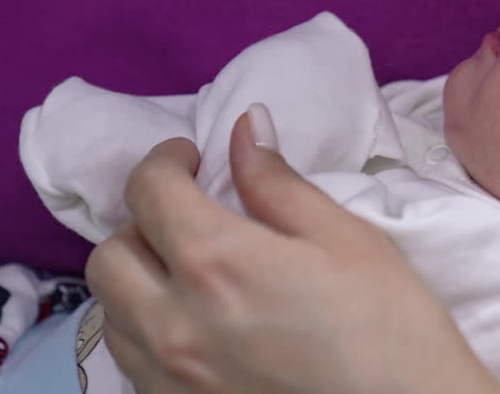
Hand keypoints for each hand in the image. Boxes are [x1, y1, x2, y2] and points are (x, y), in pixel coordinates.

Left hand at [85, 106, 499, 393]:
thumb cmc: (389, 324)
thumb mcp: (344, 238)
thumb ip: (279, 183)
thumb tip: (244, 130)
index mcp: (216, 262)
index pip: (149, 191)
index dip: (165, 161)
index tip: (191, 158)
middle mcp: (174, 323)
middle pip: (110, 255)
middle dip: (141, 222)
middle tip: (190, 215)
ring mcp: (168, 379)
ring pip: (110, 313)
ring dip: (140, 280)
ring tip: (191, 273)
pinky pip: (132, 364)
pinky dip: (150, 332)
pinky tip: (200, 327)